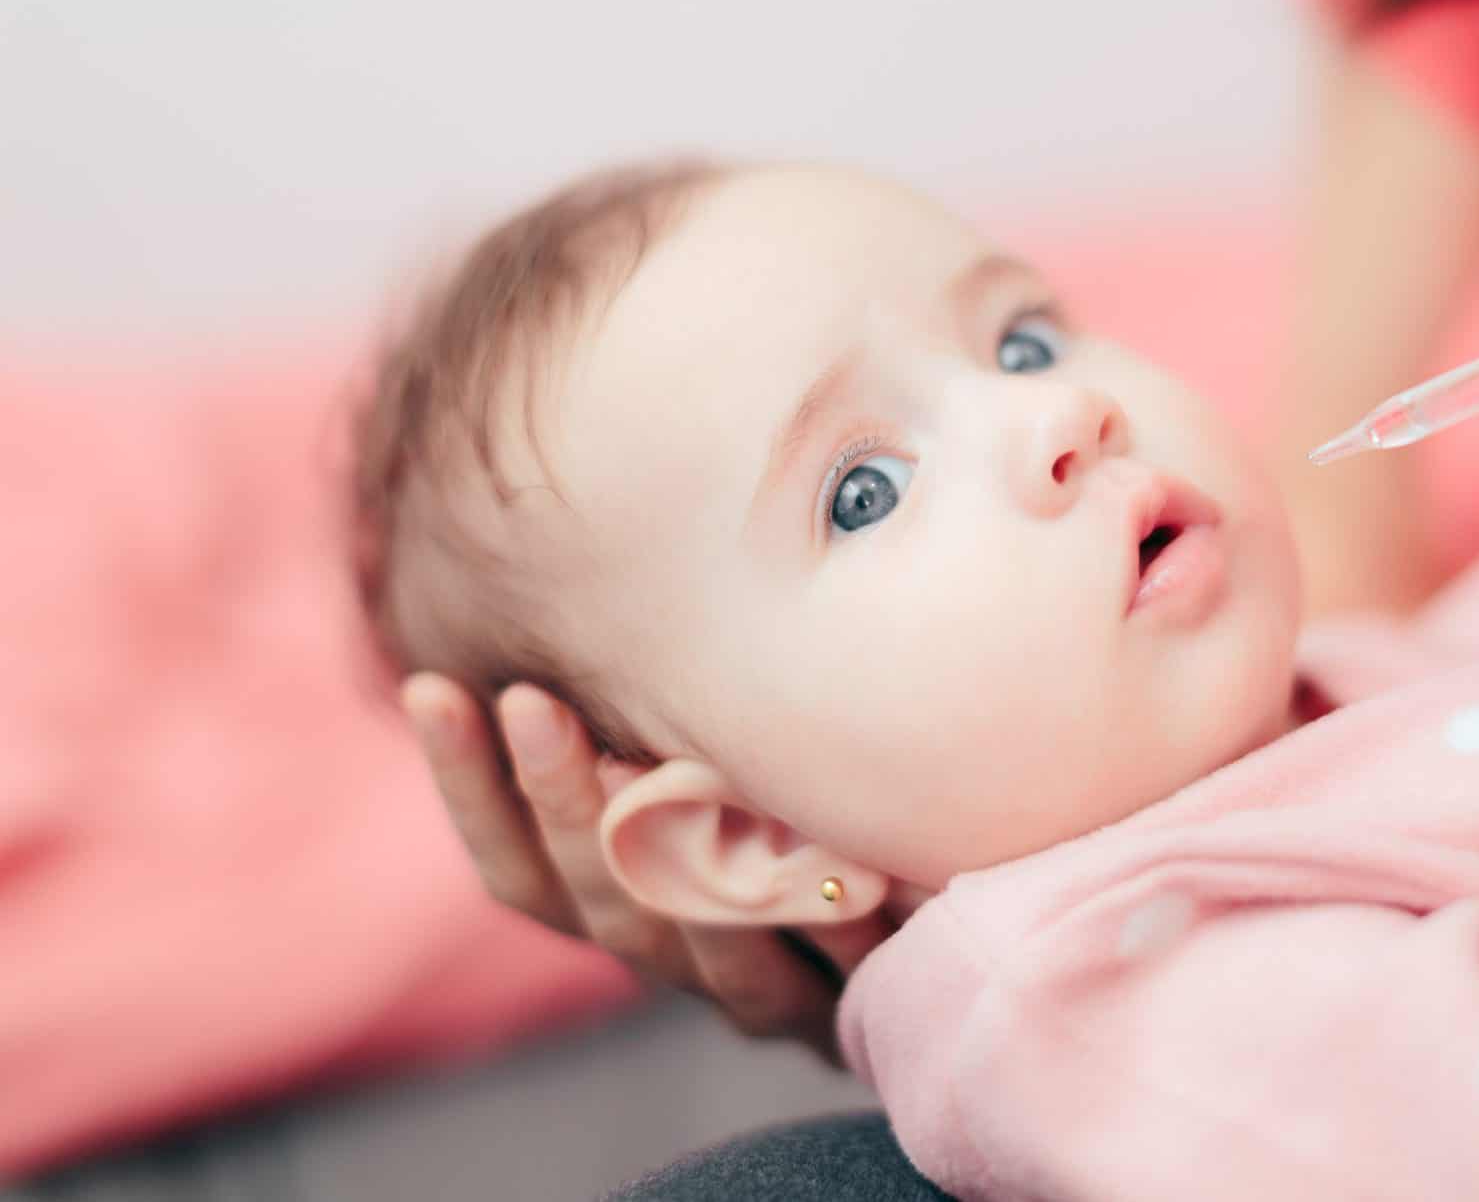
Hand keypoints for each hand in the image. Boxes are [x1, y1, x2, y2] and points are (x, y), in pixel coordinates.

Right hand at [402, 673, 892, 1057]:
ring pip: (667, 933)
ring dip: (656, 854)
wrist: (929, 968)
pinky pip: (781, 975)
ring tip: (632, 767)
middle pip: (576, 893)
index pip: (511, 859)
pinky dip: (772, 916)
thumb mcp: (734, 762)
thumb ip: (668, 713)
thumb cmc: (819, 829)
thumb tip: (606, 576)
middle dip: (549, 796)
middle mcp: (663, 954)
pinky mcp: (816, 1022)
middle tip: (528, 702)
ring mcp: (734, 993)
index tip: (430, 688)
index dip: (465, 782)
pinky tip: (773, 861)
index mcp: (616, 904)